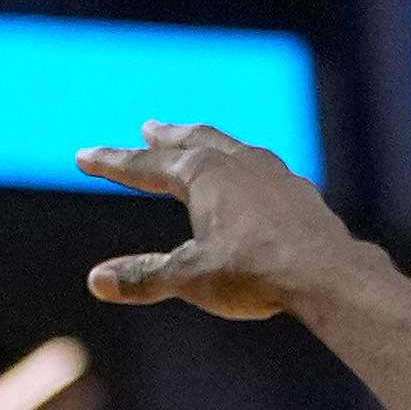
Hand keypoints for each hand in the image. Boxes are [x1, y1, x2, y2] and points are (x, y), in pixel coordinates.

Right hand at [78, 121, 363, 321]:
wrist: (326, 274)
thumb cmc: (254, 272)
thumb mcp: (191, 278)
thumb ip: (145, 277)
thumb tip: (97, 281)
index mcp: (201, 174)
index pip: (144, 166)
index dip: (112, 163)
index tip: (84, 156)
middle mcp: (237, 161)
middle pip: (192, 141)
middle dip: (166, 137)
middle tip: (149, 128)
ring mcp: (273, 173)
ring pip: (233, 148)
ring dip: (211, 144)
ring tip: (204, 145)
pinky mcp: (301, 193)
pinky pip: (266, 171)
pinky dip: (249, 169)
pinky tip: (257, 180)